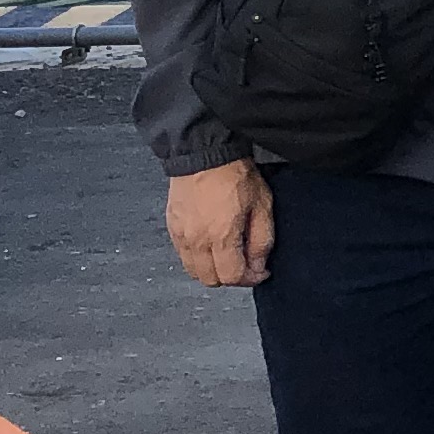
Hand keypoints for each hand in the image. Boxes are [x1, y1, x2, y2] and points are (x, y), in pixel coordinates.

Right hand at [165, 159, 273, 286]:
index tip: (261, 271)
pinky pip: (183, 256)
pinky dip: (197, 258)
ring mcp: (180, 235)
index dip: (250, 278)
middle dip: (231, 277)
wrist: (205, 153)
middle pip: (211, 280)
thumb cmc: (235, 174)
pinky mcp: (171, 227)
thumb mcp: (262, 205)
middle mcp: (196, 240)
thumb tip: (258, 266)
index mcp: (220, 236)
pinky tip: (211, 244)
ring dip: (212, 270)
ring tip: (228, 254)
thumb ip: (262, 240)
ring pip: (194, 271)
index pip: (232, 276)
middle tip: (245, 264)